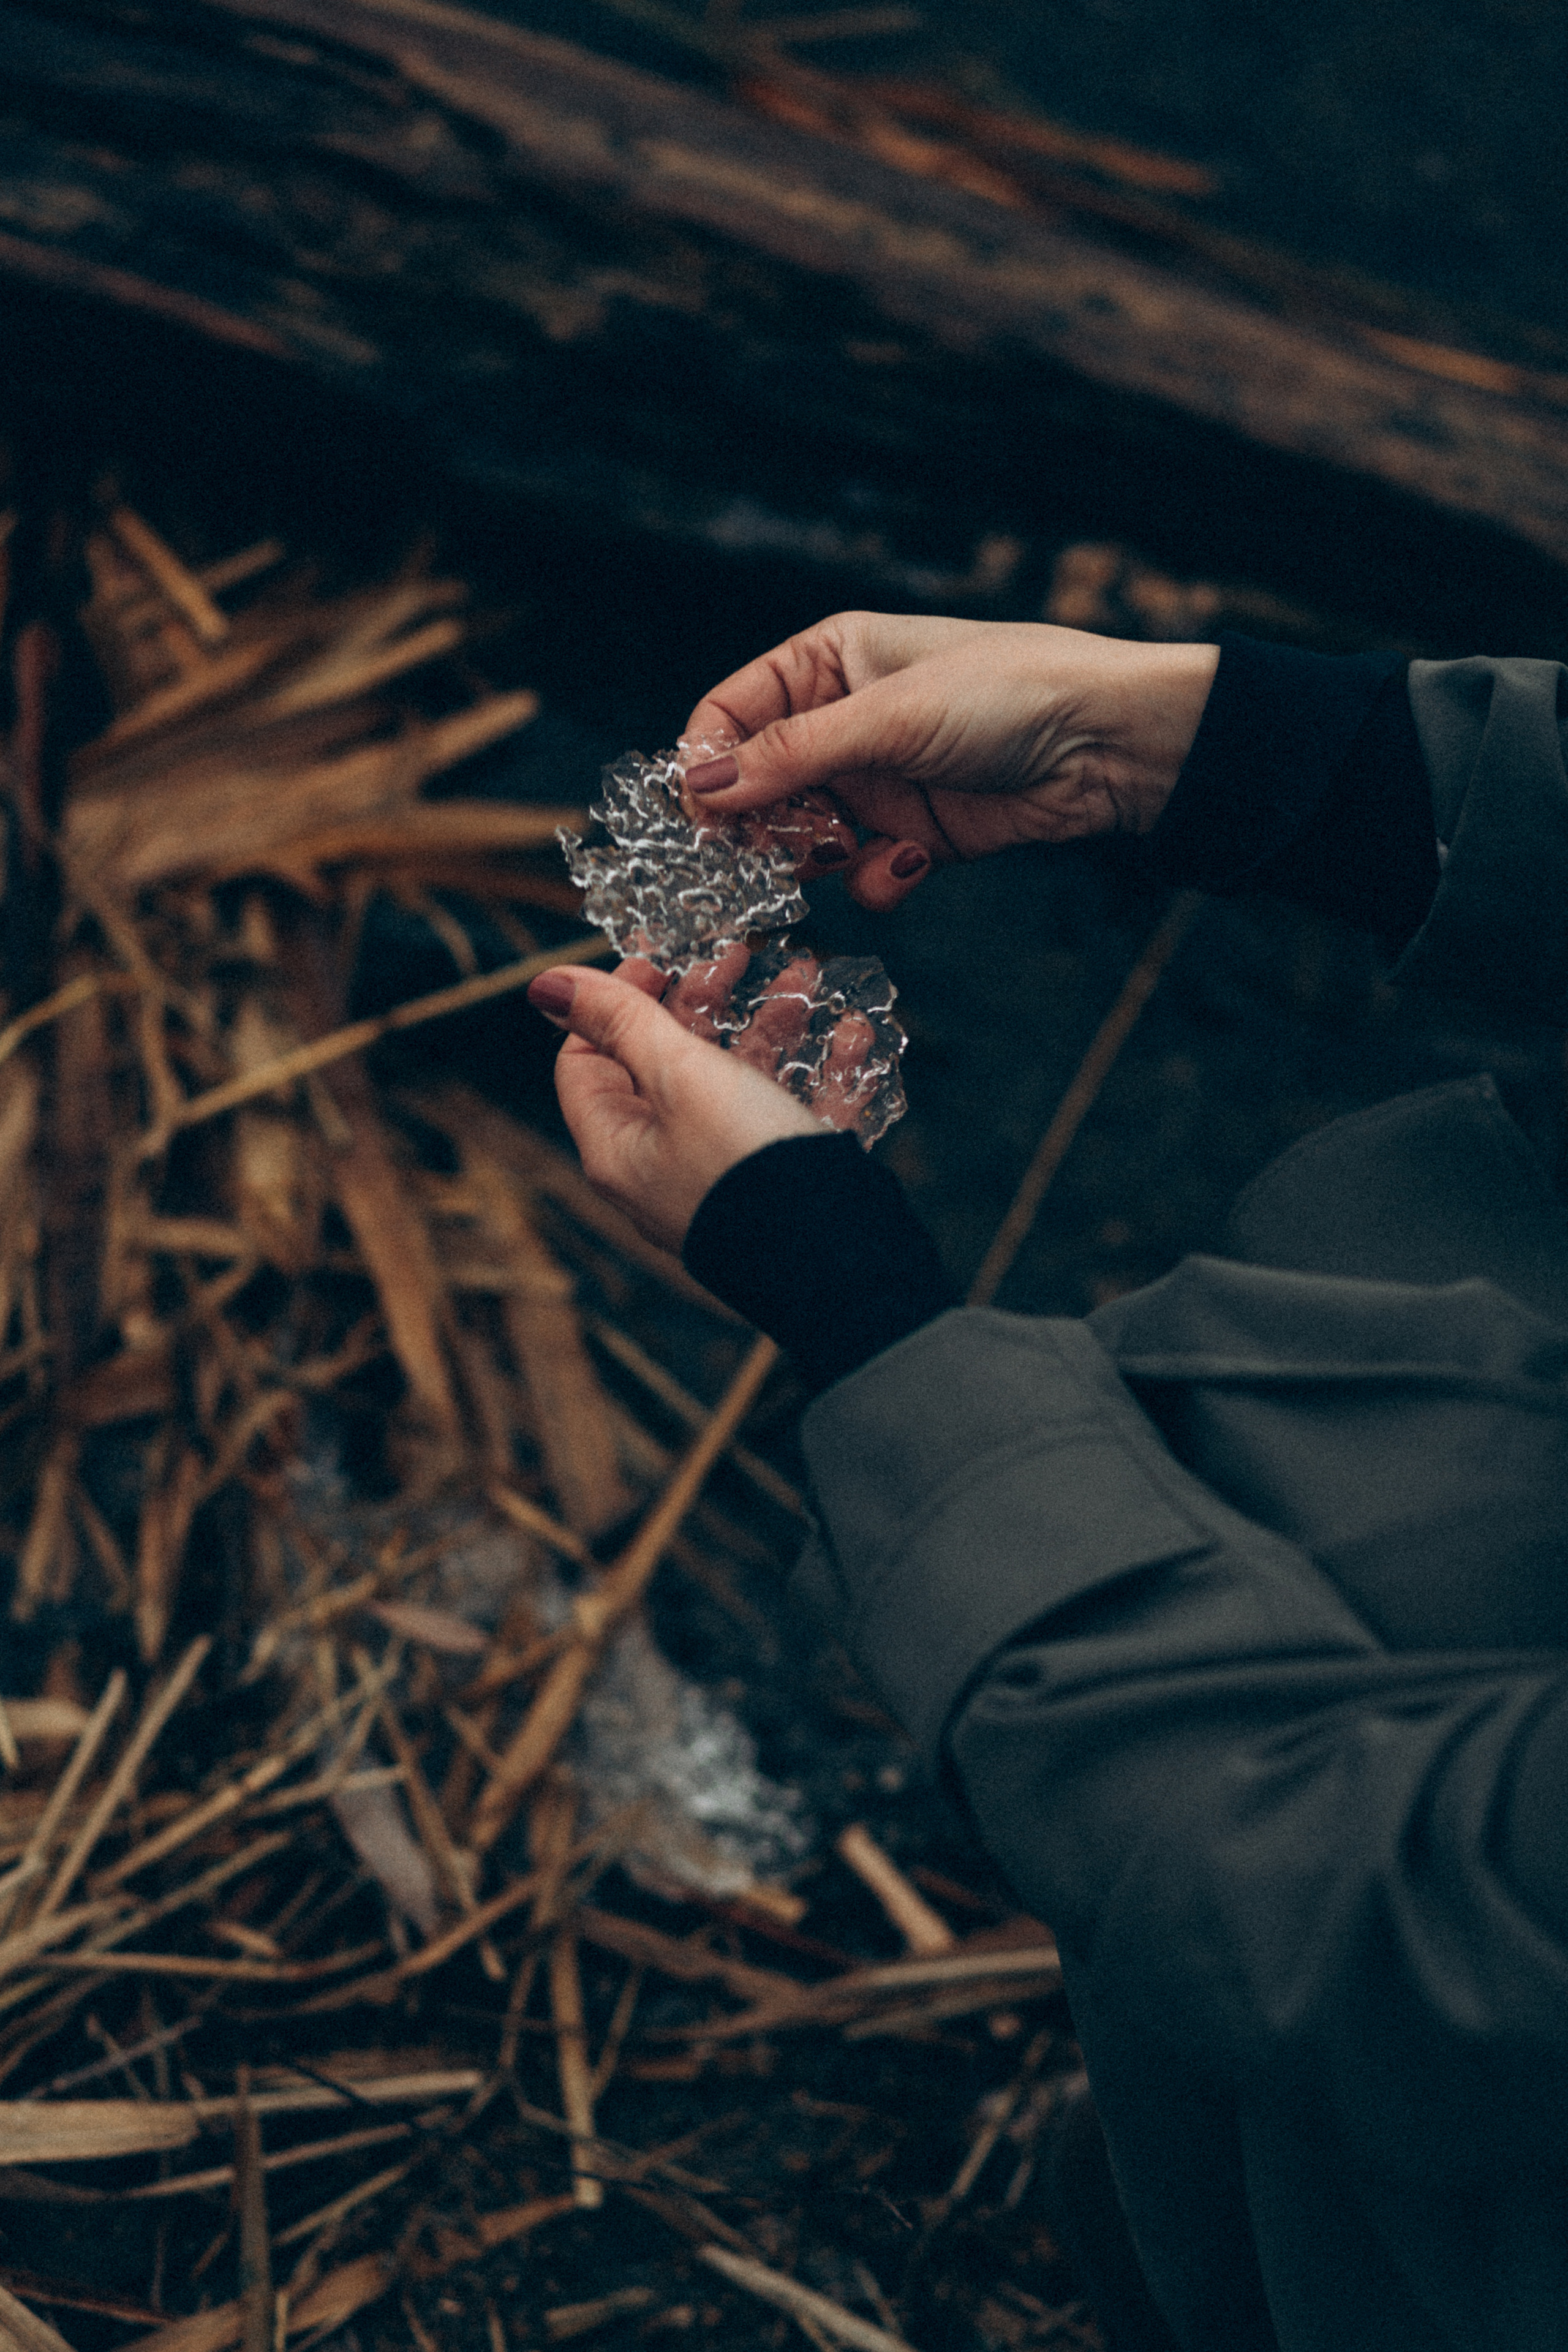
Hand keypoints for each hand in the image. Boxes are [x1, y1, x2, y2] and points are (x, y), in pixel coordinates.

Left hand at [530, 960, 822, 1252]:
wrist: (834, 1258)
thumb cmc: (745, 1167)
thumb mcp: (678, 1074)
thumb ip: (621, 1022)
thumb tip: (547, 985)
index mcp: (619, 1148)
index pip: (586, 1062)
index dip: (614, 1003)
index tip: (660, 960)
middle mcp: (665, 1166)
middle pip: (668, 1065)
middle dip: (706, 1003)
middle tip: (737, 957)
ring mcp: (726, 1177)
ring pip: (740, 1083)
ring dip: (771, 1025)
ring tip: (804, 980)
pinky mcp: (784, 1185)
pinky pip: (795, 1114)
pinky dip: (821, 1070)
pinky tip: (852, 1035)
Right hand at [682, 613, 1218, 910]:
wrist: (1109, 744)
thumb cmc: (1007, 693)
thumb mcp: (891, 716)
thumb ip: (794, 755)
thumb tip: (704, 788)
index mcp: (826, 662)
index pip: (731, 713)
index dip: (707, 764)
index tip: (696, 816)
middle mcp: (842, 722)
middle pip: (759, 786)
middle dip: (759, 827)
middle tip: (760, 860)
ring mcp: (877, 782)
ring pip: (805, 839)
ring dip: (818, 860)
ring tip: (846, 855)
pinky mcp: (912, 835)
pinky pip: (863, 872)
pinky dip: (878, 878)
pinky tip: (914, 864)